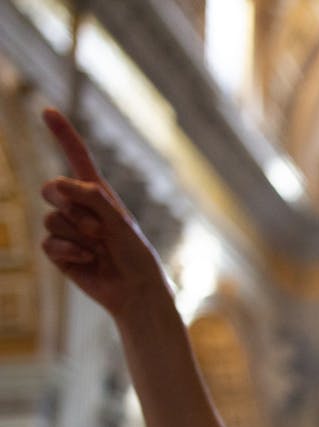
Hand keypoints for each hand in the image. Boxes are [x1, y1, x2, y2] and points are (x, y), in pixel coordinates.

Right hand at [40, 108, 172, 319]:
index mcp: (98, 194)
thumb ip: (92, 198)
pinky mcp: (59, 252)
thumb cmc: (135, 255)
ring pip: (52, 219)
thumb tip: (60, 184)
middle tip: (98, 228)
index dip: (63, 134)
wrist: (135, 290)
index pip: (78, 158)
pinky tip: (89, 260)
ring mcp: (67, 230)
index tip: (48, 110)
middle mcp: (79, 208)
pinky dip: (70, 251)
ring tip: (100, 248)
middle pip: (50, 188)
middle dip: (69, 204)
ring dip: (78, 234)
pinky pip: (49, 243)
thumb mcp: (120, 222)